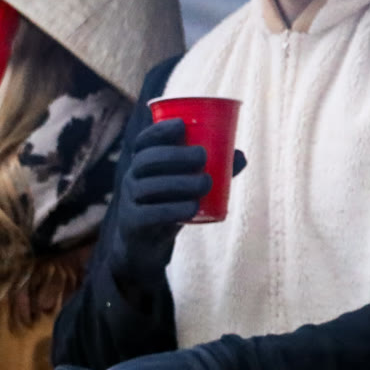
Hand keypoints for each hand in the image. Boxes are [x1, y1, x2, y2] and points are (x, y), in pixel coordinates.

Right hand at [108, 120, 244, 302]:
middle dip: (174, 155)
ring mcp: (129, 201)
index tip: (181, 125)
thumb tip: (240, 156)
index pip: (143, 142)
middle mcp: (131, 178)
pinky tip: (192, 208)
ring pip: (148, 186)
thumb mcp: (188, 186)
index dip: (158, 131)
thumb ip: (214, 171)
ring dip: (179, 182)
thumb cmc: (171, 204)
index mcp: (143, 164)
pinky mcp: (133, 223)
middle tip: (202, 156)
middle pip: (145, 161)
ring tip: (206, 183)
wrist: (146, 245)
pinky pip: (148, 214)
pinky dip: (172, 210)